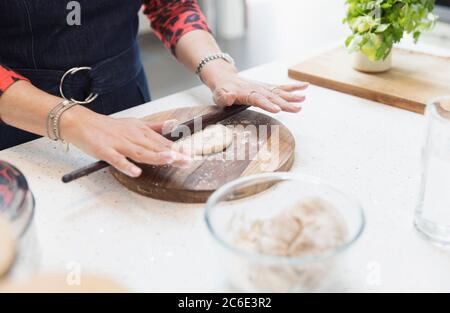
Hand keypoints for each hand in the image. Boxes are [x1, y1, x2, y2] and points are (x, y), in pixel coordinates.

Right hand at [61, 106, 189, 177]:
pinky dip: (126, 165)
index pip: (161, 141)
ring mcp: (118, 143)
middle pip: (154, 146)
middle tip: (187, 160)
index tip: (190, 154)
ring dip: (155, 156)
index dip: (176, 148)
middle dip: (172, 154)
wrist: (80, 122)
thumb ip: (155, 127)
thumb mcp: (134, 124)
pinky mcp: (104, 150)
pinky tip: (136, 171)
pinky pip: (116, 159)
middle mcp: (132, 136)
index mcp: (140, 130)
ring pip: (139, 151)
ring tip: (170, 160)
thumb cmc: (108, 126)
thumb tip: (174, 125)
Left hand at [201, 61, 308, 112]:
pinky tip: (305, 86)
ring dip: (292, 96)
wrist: (225, 77)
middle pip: (272, 96)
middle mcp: (257, 88)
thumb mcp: (218, 95)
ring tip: (304, 99)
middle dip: (285, 103)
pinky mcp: (267, 87)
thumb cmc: (222, 90)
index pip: (258, 99)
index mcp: (245, 93)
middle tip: (297, 109)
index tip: (278, 109)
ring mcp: (263, 87)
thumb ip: (223, 97)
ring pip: (279, 92)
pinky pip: (281, 87)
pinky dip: (293, 87)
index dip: (268, 104)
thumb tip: (228, 97)